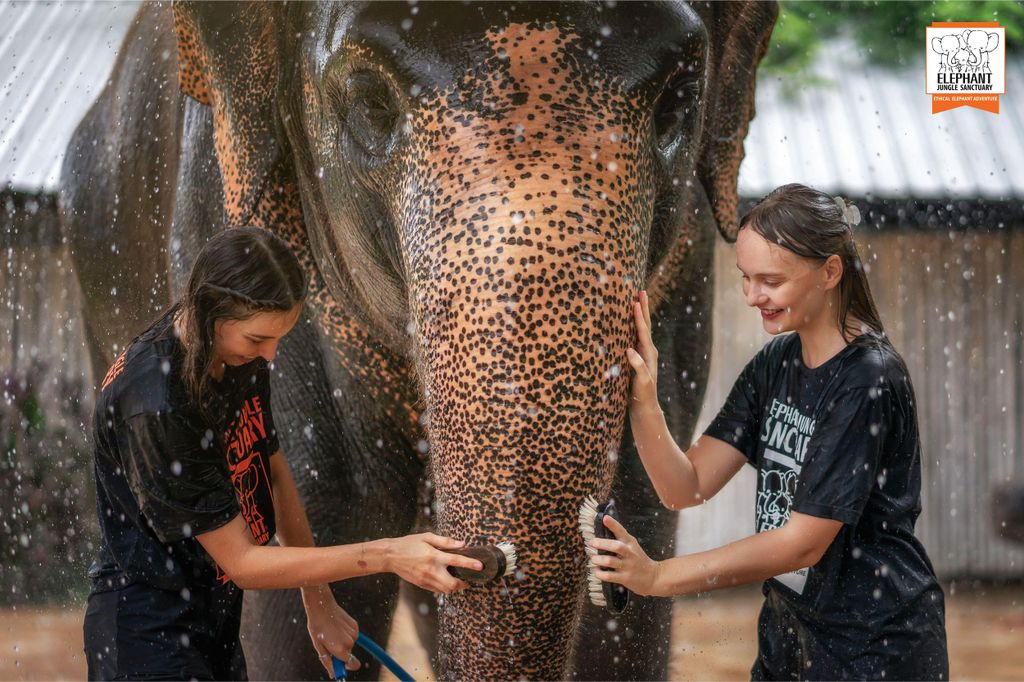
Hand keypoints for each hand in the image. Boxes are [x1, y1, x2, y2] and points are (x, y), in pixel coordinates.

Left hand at [302, 587, 360, 676]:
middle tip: (329, 643)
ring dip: (343, 641)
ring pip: (350, 643)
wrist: (322, 606)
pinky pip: (352, 634)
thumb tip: (333, 674)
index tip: (340, 664)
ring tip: (332, 632)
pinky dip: (346, 633)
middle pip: (349, 653)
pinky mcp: (355, 625)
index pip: (353, 664)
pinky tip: (337, 626)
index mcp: (341, 649)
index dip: (347, 666)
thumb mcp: (319, 647)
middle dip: (341, 652)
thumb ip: (328, 662)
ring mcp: (354, 633)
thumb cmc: (317, 627)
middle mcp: (350, 642)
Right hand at [387, 533, 482, 593]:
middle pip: (453, 584)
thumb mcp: (427, 537)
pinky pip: (437, 590)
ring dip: (455, 587)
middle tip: (469, 578)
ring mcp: (426, 580)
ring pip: (446, 590)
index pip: (457, 561)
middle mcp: (431, 570)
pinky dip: (445, 587)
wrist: (391, 556)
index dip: (470, 564)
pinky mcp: (422, 585)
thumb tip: (462, 544)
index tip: (480, 566)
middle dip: (464, 583)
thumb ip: (445, 541)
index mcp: (434, 556)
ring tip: (460, 580)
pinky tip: (446, 580)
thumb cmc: (409, 544)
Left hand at [588, 514, 663, 596]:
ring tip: (593, 559)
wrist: (653, 577)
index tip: (605, 518)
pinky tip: (597, 571)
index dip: (613, 525)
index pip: (622, 531)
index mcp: (630, 543)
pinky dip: (600, 573)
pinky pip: (609, 576)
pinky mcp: (625, 578)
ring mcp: (627, 566)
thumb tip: (603, 531)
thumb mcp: (633, 546)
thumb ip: (621, 540)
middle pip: (616, 546)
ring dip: (599, 559)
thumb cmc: (638, 559)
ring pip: (610, 561)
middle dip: (602, 543)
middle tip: (592, 542)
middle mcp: (629, 553)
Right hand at [626, 290, 661, 419]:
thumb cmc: (643, 395)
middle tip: (641, 292)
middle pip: (645, 325)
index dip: (639, 317)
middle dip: (643, 308)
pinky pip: (635, 337)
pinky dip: (633, 326)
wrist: (645, 406)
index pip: (643, 332)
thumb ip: (638, 367)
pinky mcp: (637, 358)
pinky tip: (628, 322)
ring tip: (636, 301)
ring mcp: (643, 354)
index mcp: (649, 354)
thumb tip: (629, 350)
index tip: (635, 303)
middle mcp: (648, 351)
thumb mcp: (641, 382)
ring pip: (641, 330)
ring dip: (639, 315)